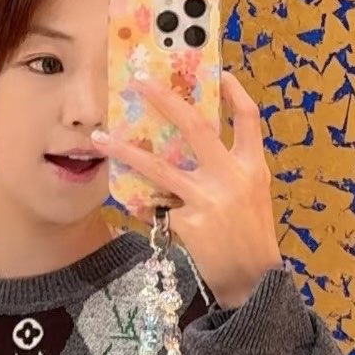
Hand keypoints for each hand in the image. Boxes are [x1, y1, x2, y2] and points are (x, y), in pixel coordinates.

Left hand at [93, 71, 282, 308]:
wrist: (253, 283)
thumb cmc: (249, 236)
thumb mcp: (251, 195)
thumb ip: (228, 168)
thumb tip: (189, 142)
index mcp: (254, 168)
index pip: (249, 119)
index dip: (235, 92)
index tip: (218, 71)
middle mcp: (233, 178)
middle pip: (196, 127)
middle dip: (165, 100)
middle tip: (139, 82)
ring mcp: (209, 200)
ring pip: (159, 167)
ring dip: (125, 151)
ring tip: (99, 137)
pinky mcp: (189, 223)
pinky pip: (156, 205)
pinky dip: (142, 202)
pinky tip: (130, 201)